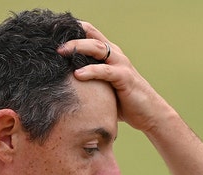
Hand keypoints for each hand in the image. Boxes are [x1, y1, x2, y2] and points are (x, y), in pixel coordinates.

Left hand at [58, 21, 173, 131]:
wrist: (149, 114)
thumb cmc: (125, 103)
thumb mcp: (103, 88)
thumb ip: (89, 82)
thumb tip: (64, 86)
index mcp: (109, 55)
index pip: (91, 35)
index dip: (74, 31)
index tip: (54, 33)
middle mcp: (115, 55)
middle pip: (92, 37)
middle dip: (72, 38)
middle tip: (53, 43)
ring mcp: (121, 65)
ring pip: (98, 49)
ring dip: (78, 48)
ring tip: (62, 52)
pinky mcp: (125, 78)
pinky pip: (105, 71)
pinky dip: (91, 71)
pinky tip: (78, 74)